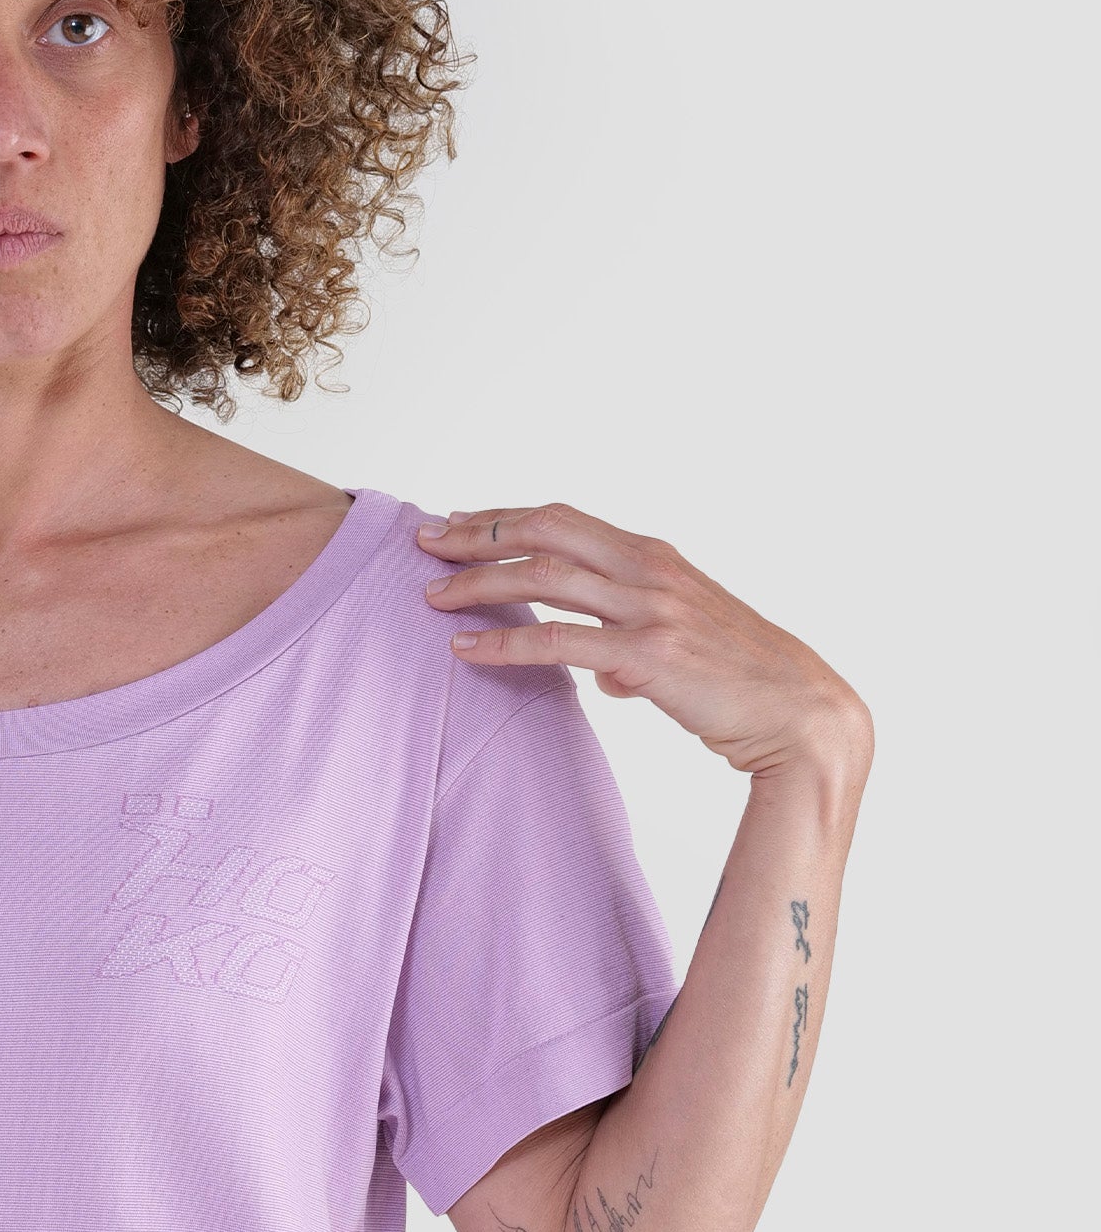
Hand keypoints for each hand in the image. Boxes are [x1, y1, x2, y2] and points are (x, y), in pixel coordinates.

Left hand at [417, 503, 872, 779]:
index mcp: (657, 557)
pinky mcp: (647, 655)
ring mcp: (651, 609)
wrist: (804, 715)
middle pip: (545, 531)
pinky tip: (464, 650)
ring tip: (431, 595)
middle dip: (478, 532)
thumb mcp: (687, 642)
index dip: (505, 516)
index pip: (564, 518)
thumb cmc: (745, 683)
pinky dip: (503, 641)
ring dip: (479, 583)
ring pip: (545, 577)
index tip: (457, 520)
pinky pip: (558, 640)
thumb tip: (605, 673)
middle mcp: (651, 570)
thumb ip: (638, 643)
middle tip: (426, 542)